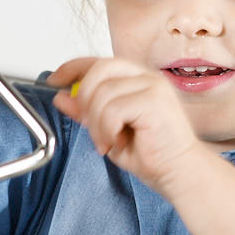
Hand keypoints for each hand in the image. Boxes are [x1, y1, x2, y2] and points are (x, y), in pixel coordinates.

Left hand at [47, 57, 206, 195]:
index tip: (54, 80)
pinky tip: (116, 142)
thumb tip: (61, 97)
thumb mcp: (108, 131)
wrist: (179, 173)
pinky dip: (107, 129)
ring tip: (106, 141)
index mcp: (137, 79)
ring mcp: (152, 86)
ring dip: (96, 123)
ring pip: (102, 93)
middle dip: (84, 99)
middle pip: (99, 69)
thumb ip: (86, 112)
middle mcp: (146, 77)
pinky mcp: (154, 100)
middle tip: (89, 124)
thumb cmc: (153, 155)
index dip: (73, 68)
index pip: (99, 61)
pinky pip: (113, 109)